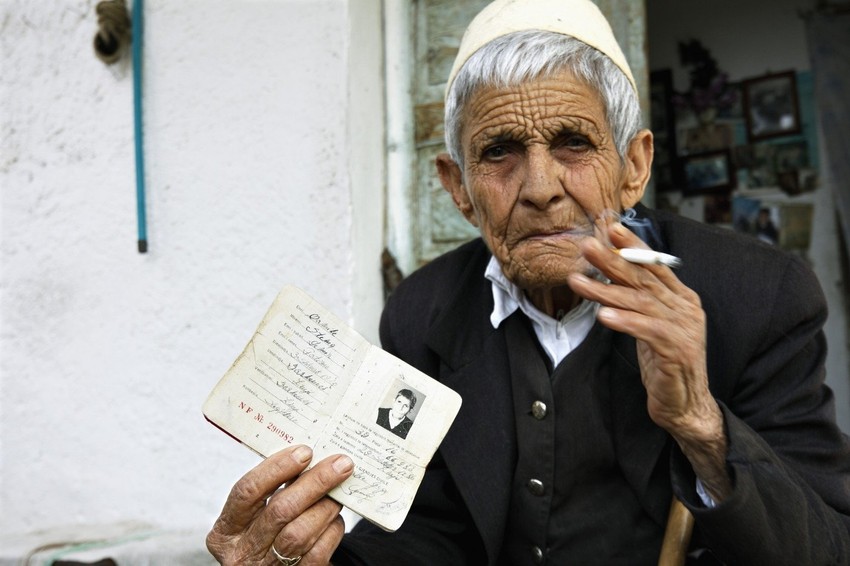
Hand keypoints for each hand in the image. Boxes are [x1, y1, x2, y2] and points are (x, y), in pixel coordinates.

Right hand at [207, 445, 353, 564]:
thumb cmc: (267, 535)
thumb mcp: (256, 516)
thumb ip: (274, 490)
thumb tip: (309, 457)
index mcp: (226, 531)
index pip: (247, 491)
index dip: (276, 468)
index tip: (305, 452)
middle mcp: (242, 553)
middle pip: (280, 510)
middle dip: (314, 483)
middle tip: (340, 464)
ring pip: (300, 533)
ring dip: (326, 506)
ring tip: (339, 490)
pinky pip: (317, 553)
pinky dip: (331, 530)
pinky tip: (335, 518)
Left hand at [567, 223, 729, 499]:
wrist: (685, 403)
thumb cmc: (664, 361)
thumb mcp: (651, 324)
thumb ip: (639, 298)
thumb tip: (610, 271)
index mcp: (681, 297)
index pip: (654, 264)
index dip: (633, 245)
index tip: (610, 227)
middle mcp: (685, 308)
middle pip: (644, 278)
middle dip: (613, 260)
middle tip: (587, 246)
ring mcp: (683, 329)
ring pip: (640, 302)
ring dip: (605, 290)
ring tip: (578, 281)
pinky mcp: (676, 352)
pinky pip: (647, 330)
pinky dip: (625, 321)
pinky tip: (603, 315)